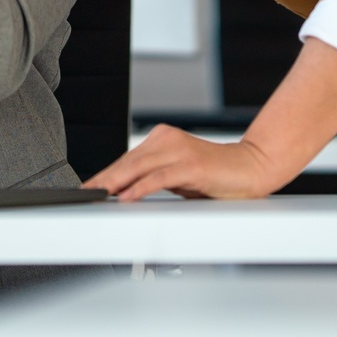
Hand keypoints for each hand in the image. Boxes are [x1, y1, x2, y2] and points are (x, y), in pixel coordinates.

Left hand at [85, 125, 289, 201]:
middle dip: (104, 179)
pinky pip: (160, 177)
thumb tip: (124, 192)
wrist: (251, 169)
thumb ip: (153, 179)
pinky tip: (127, 197)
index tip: (88, 188)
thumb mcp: (177, 178)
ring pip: (139, 167)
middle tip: (85, 193)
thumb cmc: (214, 176)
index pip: (127, 159)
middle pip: (128, 162)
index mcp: (162, 139)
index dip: (106, 174)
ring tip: (99, 194)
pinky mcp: (191, 164)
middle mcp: (168, 140)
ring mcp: (179, 150)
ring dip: (116, 183)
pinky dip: (141, 187)